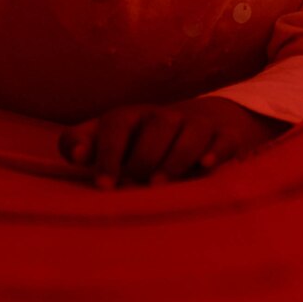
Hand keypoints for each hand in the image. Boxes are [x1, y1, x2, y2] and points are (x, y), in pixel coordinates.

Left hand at [59, 97, 286, 187]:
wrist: (201, 121)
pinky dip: (217, 151)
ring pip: (190, 132)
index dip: (109, 152)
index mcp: (132, 116)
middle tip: (136, 184)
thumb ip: (82, 142)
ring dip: (176, 157)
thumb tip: (76, 154)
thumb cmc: (142, 139)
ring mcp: (197, 124)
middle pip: (156, 125)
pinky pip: (224, 140)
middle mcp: (165, 117)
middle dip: (144, 156)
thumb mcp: (110, 137)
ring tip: (161, 183)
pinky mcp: (226, 136)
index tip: (104, 185)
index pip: (117, 125)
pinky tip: (207, 166)